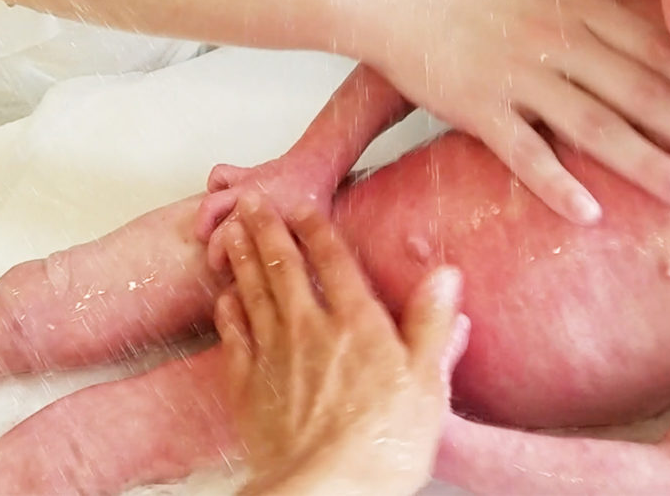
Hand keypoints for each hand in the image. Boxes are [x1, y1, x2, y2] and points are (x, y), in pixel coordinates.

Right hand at [194, 154, 335, 267]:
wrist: (315, 166)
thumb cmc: (315, 200)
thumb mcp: (313, 234)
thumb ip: (300, 258)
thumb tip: (293, 284)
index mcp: (273, 224)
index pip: (245, 254)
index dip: (236, 270)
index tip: (234, 280)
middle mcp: (254, 206)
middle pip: (222, 233)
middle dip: (216, 252)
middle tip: (218, 265)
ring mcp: (245, 189)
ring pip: (212, 204)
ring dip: (204, 220)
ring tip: (202, 235)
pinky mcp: (241, 174)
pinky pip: (219, 175)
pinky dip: (214, 185)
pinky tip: (216, 197)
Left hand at [215, 196, 468, 495]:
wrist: (326, 490)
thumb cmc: (382, 442)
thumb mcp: (427, 380)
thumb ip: (432, 323)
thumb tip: (445, 275)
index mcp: (356, 323)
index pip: (333, 262)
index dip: (316, 229)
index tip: (303, 206)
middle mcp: (310, 329)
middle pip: (284, 267)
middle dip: (267, 230)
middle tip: (252, 202)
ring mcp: (274, 357)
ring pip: (253, 294)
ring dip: (241, 259)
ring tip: (231, 232)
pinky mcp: (248, 389)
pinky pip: (233, 339)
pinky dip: (227, 313)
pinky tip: (223, 298)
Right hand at [362, 0, 669, 222]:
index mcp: (578, 3)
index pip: (656, 49)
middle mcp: (555, 38)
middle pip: (639, 91)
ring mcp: (514, 74)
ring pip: (592, 124)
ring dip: (646, 164)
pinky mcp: (473, 105)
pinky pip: (519, 149)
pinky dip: (553, 181)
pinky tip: (591, 214)